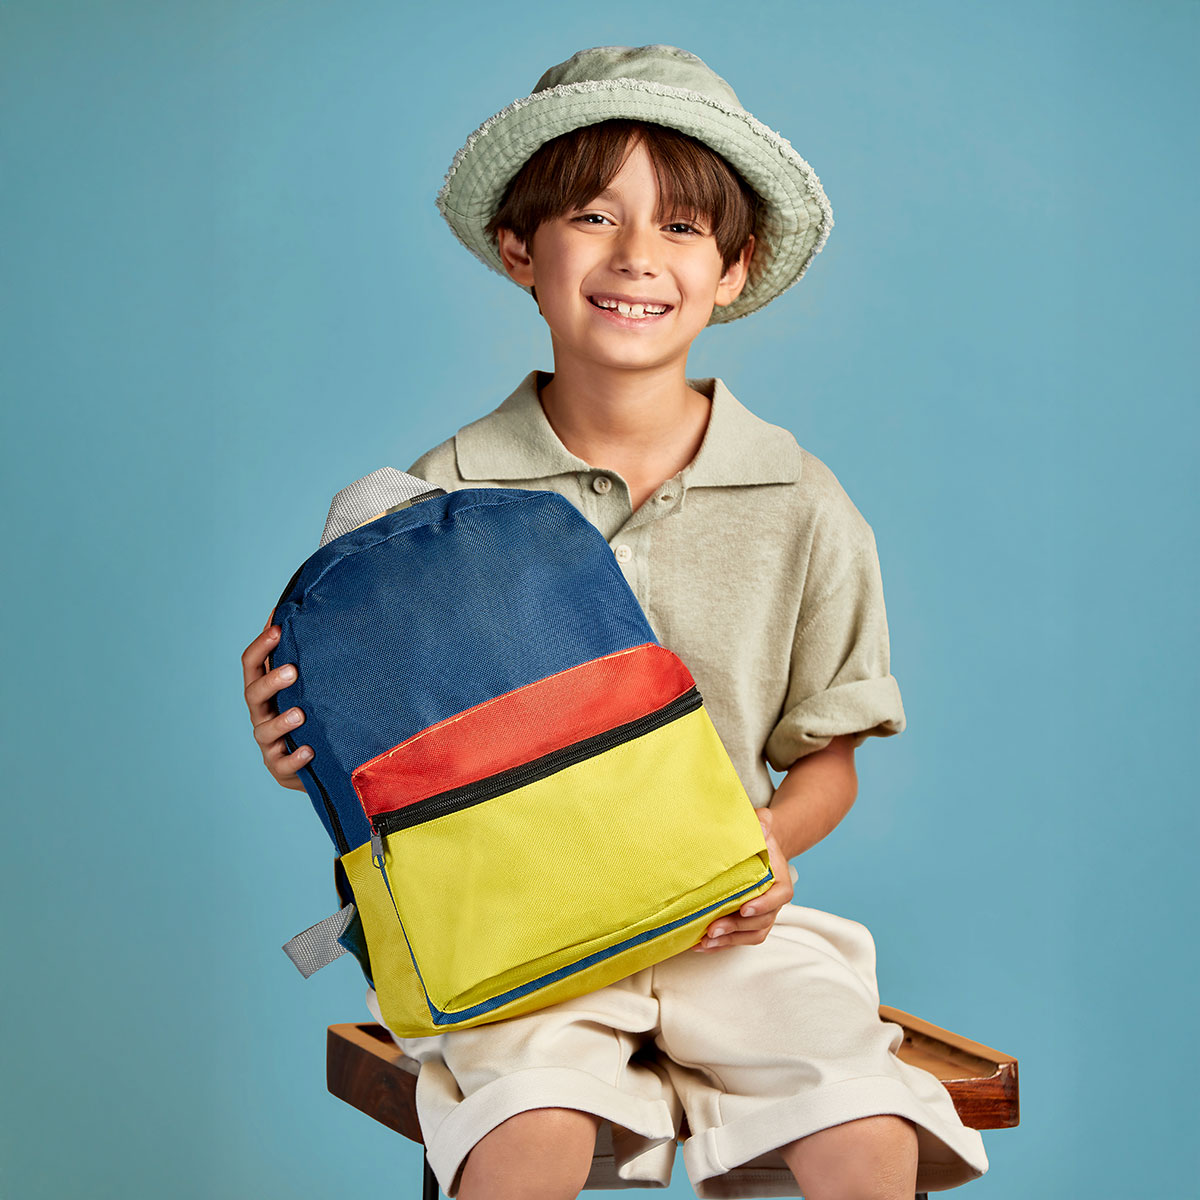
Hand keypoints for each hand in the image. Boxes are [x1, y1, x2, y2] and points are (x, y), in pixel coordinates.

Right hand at [242, 614, 310, 790]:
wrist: (316, 757)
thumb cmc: (309, 708)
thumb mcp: (305, 681)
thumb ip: (298, 651)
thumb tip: (293, 607)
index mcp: (263, 690)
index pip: (251, 664)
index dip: (262, 646)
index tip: (278, 628)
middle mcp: (260, 714)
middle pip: (253, 694)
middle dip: (271, 681)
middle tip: (293, 670)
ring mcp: (268, 743)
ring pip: (264, 731)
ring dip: (281, 722)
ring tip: (300, 714)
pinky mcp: (280, 768)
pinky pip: (283, 764)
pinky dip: (295, 758)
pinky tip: (310, 750)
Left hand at [693, 807, 793, 951]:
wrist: (760, 852)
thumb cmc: (760, 840)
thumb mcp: (762, 825)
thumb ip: (763, 822)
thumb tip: (762, 823)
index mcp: (781, 882)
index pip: (779, 897)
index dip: (763, 905)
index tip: (745, 908)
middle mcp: (774, 903)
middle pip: (761, 922)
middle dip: (737, 927)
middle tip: (714, 928)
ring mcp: (762, 916)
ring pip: (751, 935)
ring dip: (728, 941)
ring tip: (705, 942)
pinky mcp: (748, 925)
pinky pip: (739, 939)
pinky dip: (721, 945)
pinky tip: (700, 946)